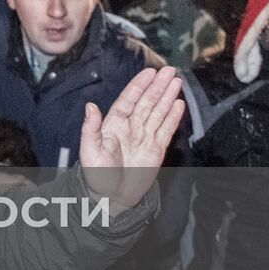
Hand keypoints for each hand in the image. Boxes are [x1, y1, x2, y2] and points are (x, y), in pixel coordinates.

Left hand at [78, 66, 183, 210]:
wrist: (111, 198)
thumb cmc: (97, 176)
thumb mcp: (89, 152)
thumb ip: (90, 129)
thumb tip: (90, 106)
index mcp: (113, 125)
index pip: (129, 100)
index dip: (139, 85)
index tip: (149, 72)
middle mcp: (130, 128)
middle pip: (147, 102)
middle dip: (158, 86)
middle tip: (169, 70)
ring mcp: (144, 138)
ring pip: (158, 112)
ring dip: (167, 96)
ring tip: (176, 81)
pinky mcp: (156, 150)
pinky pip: (166, 129)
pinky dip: (173, 117)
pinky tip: (178, 104)